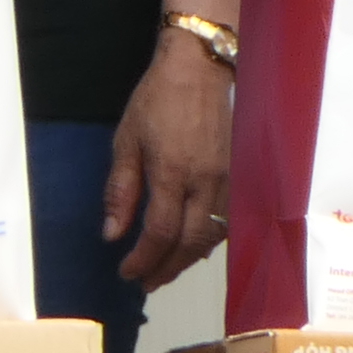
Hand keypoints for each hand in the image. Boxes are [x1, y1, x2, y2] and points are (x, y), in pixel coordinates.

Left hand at [102, 27, 233, 289]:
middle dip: (168, 268)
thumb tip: (113, 234)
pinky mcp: (239, 175)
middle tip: (146, 282)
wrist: (199, 69)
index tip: (127, 272)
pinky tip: (192, 246)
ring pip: (213, 235)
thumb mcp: (126, 141)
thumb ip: (121, 189)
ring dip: (189, 259)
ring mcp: (228, 180)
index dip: (144, 259)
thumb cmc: (156, 101)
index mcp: (173, 173)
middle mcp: (207, 182)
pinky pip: (227, 220)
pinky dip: (209, 240)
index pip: (161, 232)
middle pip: (191, 242)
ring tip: (165, 270)